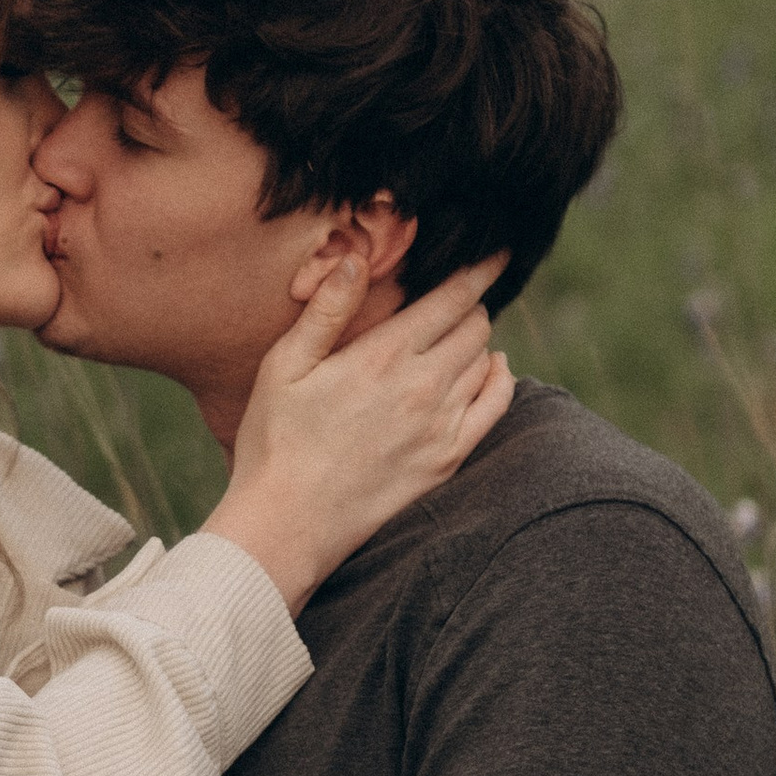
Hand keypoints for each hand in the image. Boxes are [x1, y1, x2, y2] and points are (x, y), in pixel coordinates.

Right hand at [204, 256, 511, 611]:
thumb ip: (326, 310)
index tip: (495, 253)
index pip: (452, 297)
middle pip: (475, 324)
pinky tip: (490, 369)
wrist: (288, 523)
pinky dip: (500, 379)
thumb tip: (358, 259)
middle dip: (471, 303)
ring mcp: (441, 425)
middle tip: (457, 296)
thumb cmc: (275, 441)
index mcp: (384, 355)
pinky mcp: (447, 459)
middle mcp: (423, 386)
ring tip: (460, 332)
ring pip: (485, 360)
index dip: (478, 270)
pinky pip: (496, 406)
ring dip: (477, 340)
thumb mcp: (284, 366)